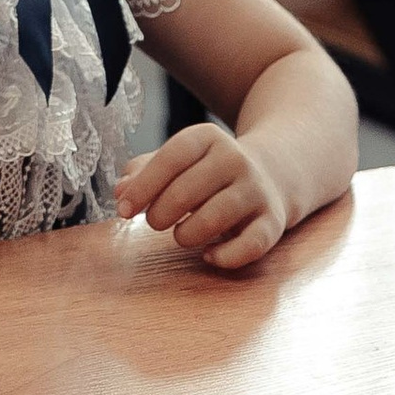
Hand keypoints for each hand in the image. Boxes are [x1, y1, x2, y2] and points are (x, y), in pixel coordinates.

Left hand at [117, 118, 294, 270]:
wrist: (273, 172)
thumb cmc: (209, 172)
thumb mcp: (180, 160)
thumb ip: (145, 171)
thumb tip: (121, 192)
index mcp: (208, 138)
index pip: (172, 156)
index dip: (144, 185)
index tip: (124, 210)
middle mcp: (236, 159)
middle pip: (187, 190)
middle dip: (160, 214)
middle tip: (155, 222)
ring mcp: (256, 190)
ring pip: (214, 219)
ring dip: (186, 235)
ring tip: (182, 234)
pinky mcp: (273, 221)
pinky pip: (249, 245)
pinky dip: (224, 257)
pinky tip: (209, 254)